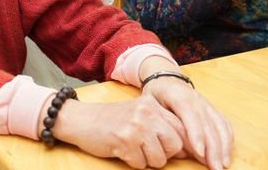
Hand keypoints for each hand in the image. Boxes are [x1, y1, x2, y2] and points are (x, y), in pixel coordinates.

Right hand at [53, 96, 186, 168]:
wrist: (80, 119)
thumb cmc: (111, 121)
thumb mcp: (138, 115)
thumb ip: (161, 126)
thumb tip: (187, 149)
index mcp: (152, 104)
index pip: (183, 128)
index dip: (185, 146)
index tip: (185, 155)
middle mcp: (147, 111)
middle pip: (176, 145)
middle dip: (164, 154)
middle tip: (146, 150)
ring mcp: (136, 125)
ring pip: (160, 158)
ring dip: (147, 161)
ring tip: (132, 149)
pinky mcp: (124, 140)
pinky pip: (141, 164)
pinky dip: (133, 163)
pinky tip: (122, 151)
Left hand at [144, 77, 233, 169]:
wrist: (167, 79)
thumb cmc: (156, 94)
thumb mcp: (151, 102)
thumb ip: (161, 120)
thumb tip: (170, 141)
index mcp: (179, 96)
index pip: (190, 116)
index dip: (196, 135)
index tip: (200, 152)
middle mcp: (197, 100)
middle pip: (208, 125)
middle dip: (213, 149)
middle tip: (214, 167)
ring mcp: (207, 104)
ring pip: (220, 126)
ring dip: (223, 147)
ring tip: (222, 165)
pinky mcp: (213, 109)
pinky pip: (224, 124)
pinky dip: (227, 140)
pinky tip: (226, 154)